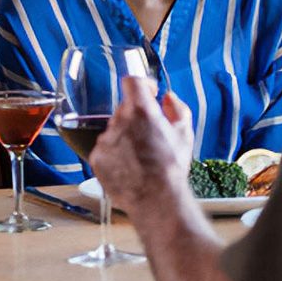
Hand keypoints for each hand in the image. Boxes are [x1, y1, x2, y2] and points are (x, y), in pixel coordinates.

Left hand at [89, 76, 193, 214]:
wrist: (156, 199)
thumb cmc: (171, 168)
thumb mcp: (185, 133)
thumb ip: (177, 108)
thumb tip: (168, 99)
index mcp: (141, 111)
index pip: (132, 82)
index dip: (142, 85)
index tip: (148, 93)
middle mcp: (119, 122)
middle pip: (125, 109)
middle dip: (136, 117)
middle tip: (150, 135)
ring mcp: (105, 140)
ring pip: (114, 130)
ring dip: (125, 136)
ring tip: (140, 156)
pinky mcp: (96, 158)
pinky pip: (105, 148)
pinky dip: (116, 154)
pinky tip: (130, 166)